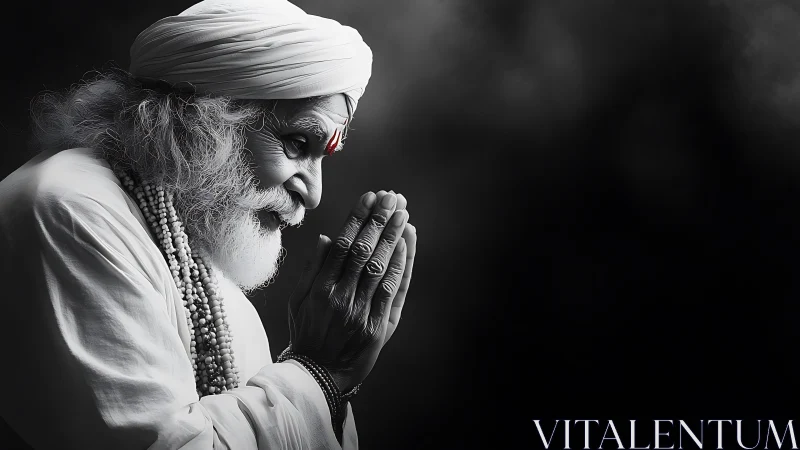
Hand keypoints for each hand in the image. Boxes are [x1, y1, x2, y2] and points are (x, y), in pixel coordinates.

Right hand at [287, 191, 417, 391]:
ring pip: (379, 267)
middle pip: (363, 251)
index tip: (369, 197)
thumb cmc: (307, 334)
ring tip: (402, 213)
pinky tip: (405, 245)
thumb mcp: (297, 301)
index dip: (357, 219)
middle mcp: (339, 297)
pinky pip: (390, 291)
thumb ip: (311, 269)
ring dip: (393, 238)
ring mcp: (359, 312)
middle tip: (392, 198)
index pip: (342, 245)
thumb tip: (326, 238)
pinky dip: (399, 266)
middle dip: (379, 221)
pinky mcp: (377, 326)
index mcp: (319, 288)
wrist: (317, 376)